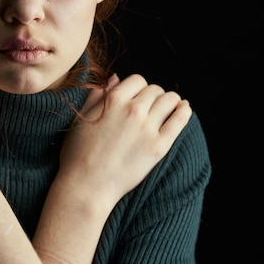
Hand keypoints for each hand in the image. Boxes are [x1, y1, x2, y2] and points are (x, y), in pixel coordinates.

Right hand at [58, 73, 190, 202]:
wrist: (87, 185)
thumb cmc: (78, 153)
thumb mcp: (82, 117)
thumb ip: (98, 95)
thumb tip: (115, 79)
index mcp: (113, 100)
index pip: (137, 80)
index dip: (138, 88)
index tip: (138, 97)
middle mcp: (132, 109)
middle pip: (154, 90)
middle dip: (153, 96)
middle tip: (152, 106)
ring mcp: (147, 128)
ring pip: (170, 100)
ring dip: (171, 101)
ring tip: (170, 106)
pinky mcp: (159, 146)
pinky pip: (180, 120)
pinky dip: (184, 111)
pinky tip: (184, 109)